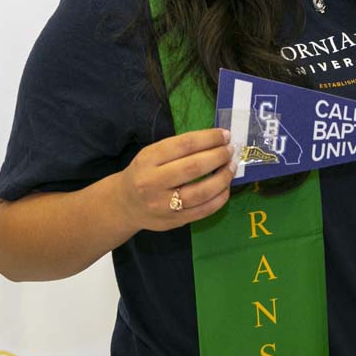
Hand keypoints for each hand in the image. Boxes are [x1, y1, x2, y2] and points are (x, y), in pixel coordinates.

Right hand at [117, 128, 235, 231]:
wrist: (125, 205)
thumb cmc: (143, 173)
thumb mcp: (152, 154)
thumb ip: (179, 148)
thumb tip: (216, 140)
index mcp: (148, 160)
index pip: (184, 145)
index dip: (209, 138)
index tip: (225, 135)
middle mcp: (154, 183)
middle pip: (193, 168)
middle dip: (218, 156)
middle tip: (230, 150)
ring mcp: (164, 205)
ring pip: (201, 192)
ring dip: (223, 178)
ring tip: (231, 167)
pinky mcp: (174, 221)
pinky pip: (204, 210)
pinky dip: (220, 198)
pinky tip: (226, 187)